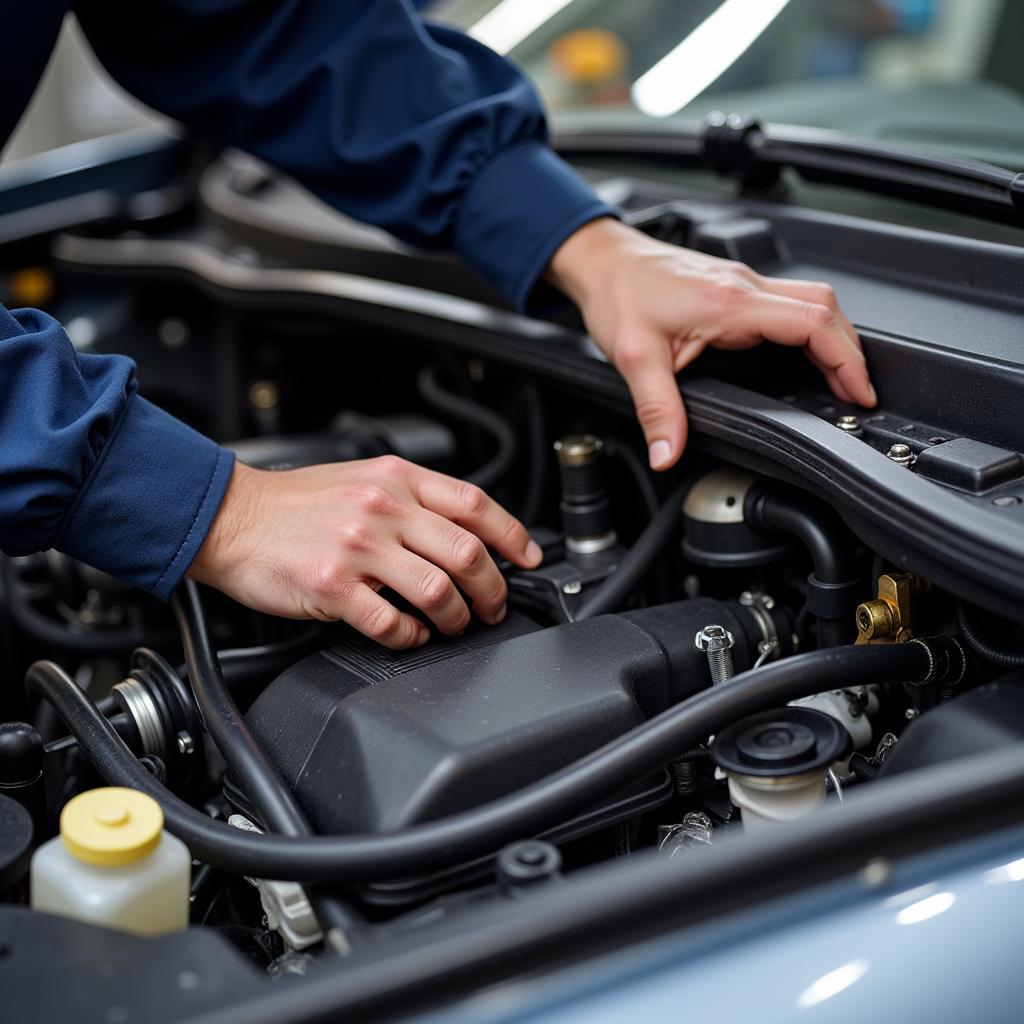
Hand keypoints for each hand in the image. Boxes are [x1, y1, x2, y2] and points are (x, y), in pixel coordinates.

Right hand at [188, 457, 541, 648]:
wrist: (231, 517)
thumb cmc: (295, 504)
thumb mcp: (362, 478)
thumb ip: (412, 499)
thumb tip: (464, 533)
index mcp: (395, 478)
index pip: (474, 503)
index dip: (512, 535)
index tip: (527, 559)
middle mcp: (382, 507)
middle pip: (467, 552)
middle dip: (493, 588)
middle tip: (494, 605)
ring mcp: (358, 547)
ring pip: (438, 590)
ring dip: (457, 617)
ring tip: (453, 624)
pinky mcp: (332, 586)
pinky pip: (391, 623)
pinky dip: (411, 636)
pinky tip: (409, 634)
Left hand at [546, 218, 875, 469]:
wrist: (602, 261)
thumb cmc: (617, 294)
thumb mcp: (633, 358)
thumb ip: (657, 410)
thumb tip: (668, 453)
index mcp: (728, 302)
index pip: (811, 322)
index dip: (845, 359)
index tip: (859, 391)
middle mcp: (743, 286)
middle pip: (825, 307)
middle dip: (851, 351)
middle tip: (858, 392)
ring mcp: (742, 282)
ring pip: (812, 300)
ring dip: (834, 337)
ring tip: (841, 377)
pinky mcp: (734, 286)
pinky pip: (789, 302)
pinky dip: (810, 329)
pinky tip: (805, 353)